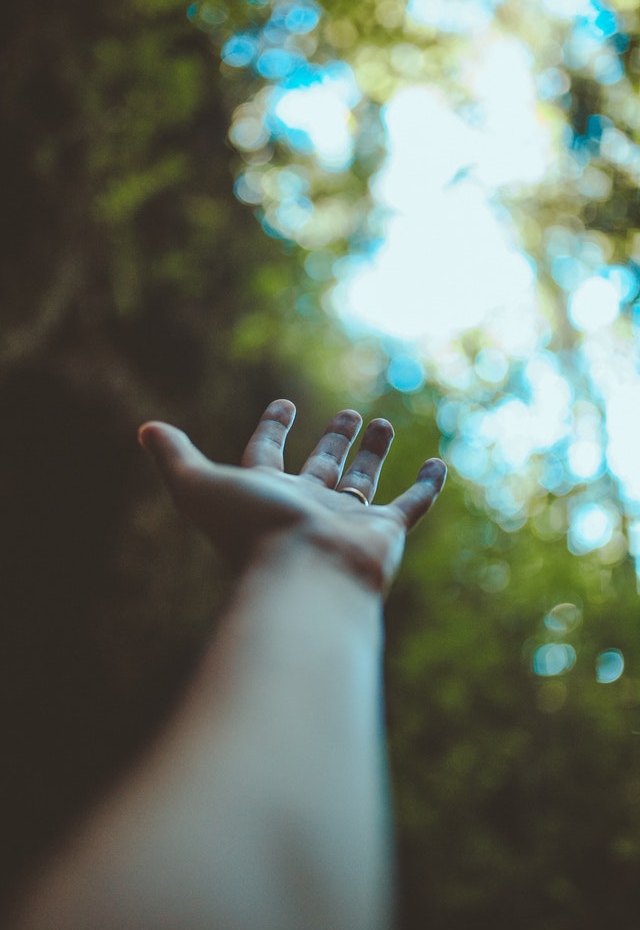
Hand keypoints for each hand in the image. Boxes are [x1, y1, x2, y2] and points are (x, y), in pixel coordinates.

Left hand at [138, 399, 445, 591]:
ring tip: (382, 421)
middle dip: (333, 439)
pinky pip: (411, 504)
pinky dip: (426, 485)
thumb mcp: (200, 486)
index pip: (269, 455)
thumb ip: (175, 458)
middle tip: (349, 412)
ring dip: (372, 452)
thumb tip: (146, 428)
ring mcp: (348, 521)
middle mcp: (308, 508)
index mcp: (268, 495)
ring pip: (363, 480)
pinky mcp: (385, 532)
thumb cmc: (252, 531)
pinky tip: (438, 463)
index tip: (285, 401)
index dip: (274, 427)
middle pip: (322, 467)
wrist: (306, 574)